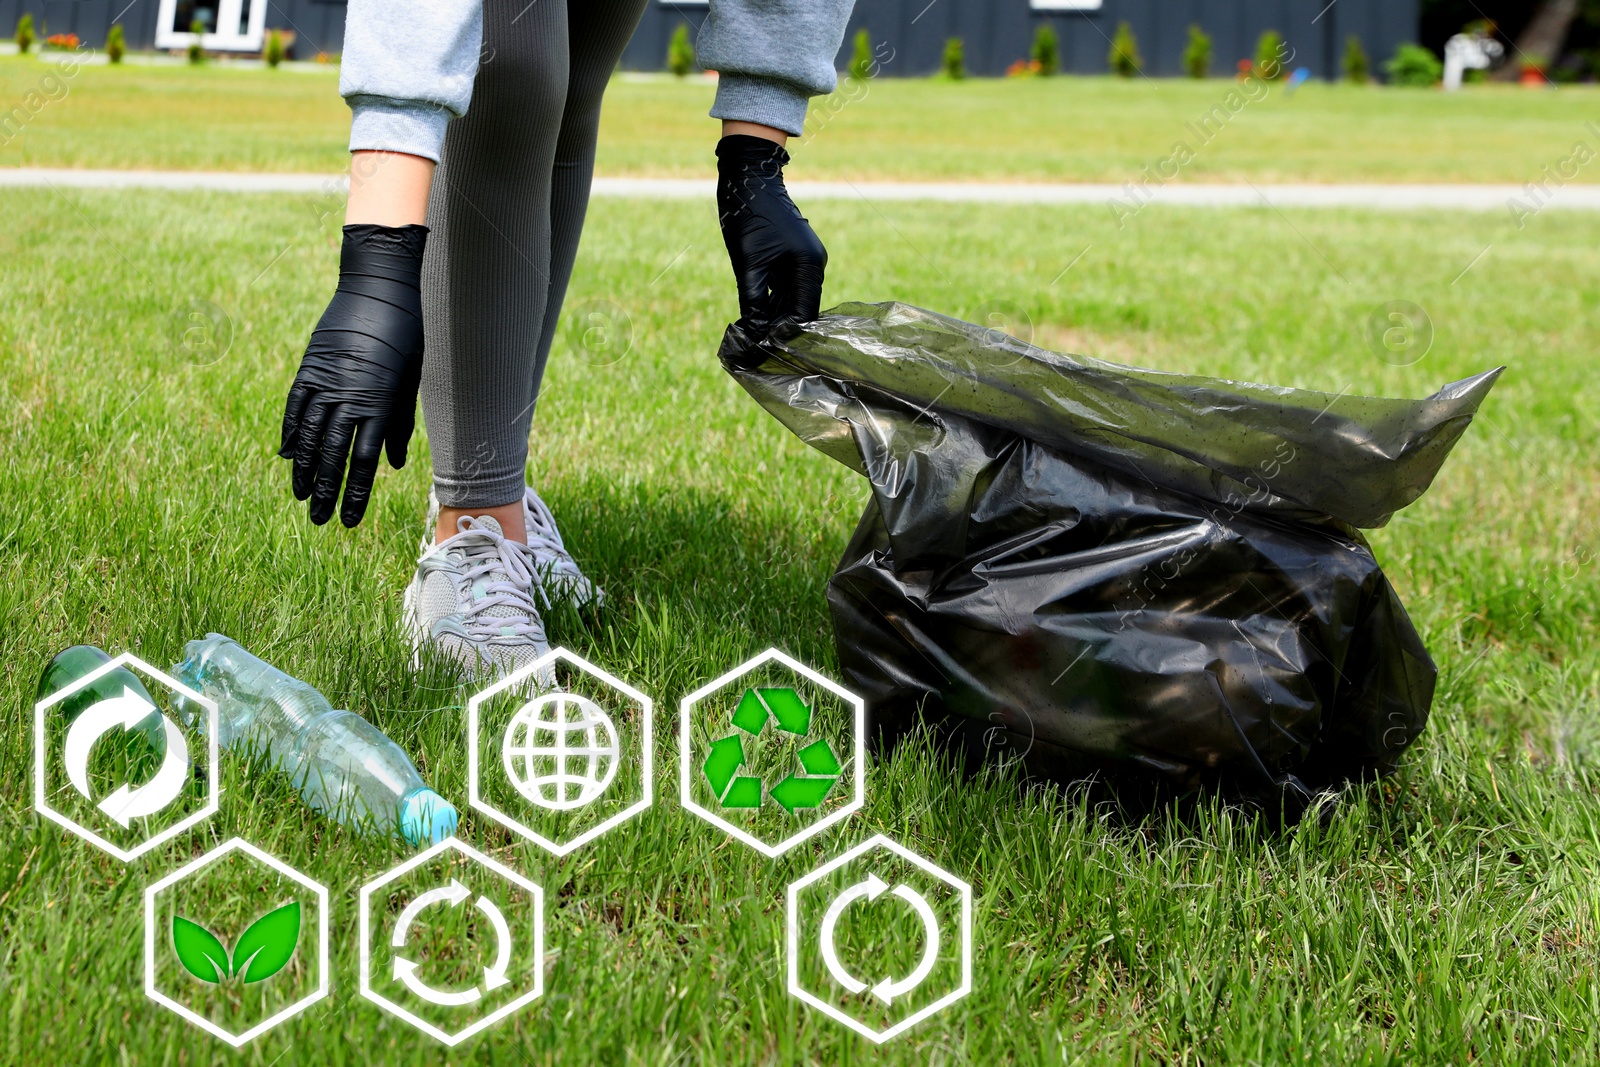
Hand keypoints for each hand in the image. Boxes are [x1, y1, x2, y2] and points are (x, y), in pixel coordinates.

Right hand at [279, 223, 426, 527]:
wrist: (379, 291)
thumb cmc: (405, 339)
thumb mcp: (410, 384)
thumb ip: (399, 426)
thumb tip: (393, 465)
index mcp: (380, 405)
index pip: (363, 462)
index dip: (355, 494)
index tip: (349, 519)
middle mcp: (350, 398)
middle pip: (333, 456)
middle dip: (326, 491)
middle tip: (319, 520)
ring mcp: (326, 382)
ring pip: (309, 436)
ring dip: (304, 469)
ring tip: (302, 496)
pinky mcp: (309, 368)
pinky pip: (295, 408)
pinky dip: (291, 434)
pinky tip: (288, 457)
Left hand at [716, 134, 826, 358]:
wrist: (749, 178)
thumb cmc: (750, 217)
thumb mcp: (749, 265)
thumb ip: (753, 302)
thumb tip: (753, 334)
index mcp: (809, 267)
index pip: (803, 314)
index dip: (786, 335)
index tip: (767, 352)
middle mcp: (812, 265)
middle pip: (799, 309)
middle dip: (779, 329)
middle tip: (756, 349)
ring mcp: (803, 259)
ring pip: (791, 299)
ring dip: (773, 317)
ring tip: (753, 337)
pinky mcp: (791, 256)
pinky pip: (785, 286)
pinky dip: (771, 301)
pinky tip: (756, 317)